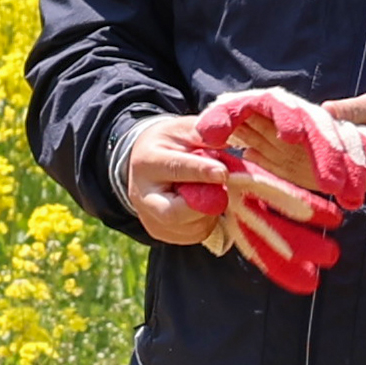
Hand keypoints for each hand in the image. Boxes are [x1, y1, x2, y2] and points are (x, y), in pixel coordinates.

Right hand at [118, 112, 235, 246]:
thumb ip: (203, 132)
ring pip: (191, 227)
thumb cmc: (172, 143)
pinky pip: (194, 235)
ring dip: (210, 212)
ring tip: (208, 192)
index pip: (174, 169)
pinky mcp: (158, 231)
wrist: (147, 161)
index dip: (200, 172)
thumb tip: (223, 138)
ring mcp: (148, 216)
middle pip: (173, 213)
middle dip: (203, 205)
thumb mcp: (184, 129)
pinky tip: (201, 205)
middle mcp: (142, 194)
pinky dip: (206, 221)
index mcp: (147, 161)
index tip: (223, 173)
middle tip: (220, 192)